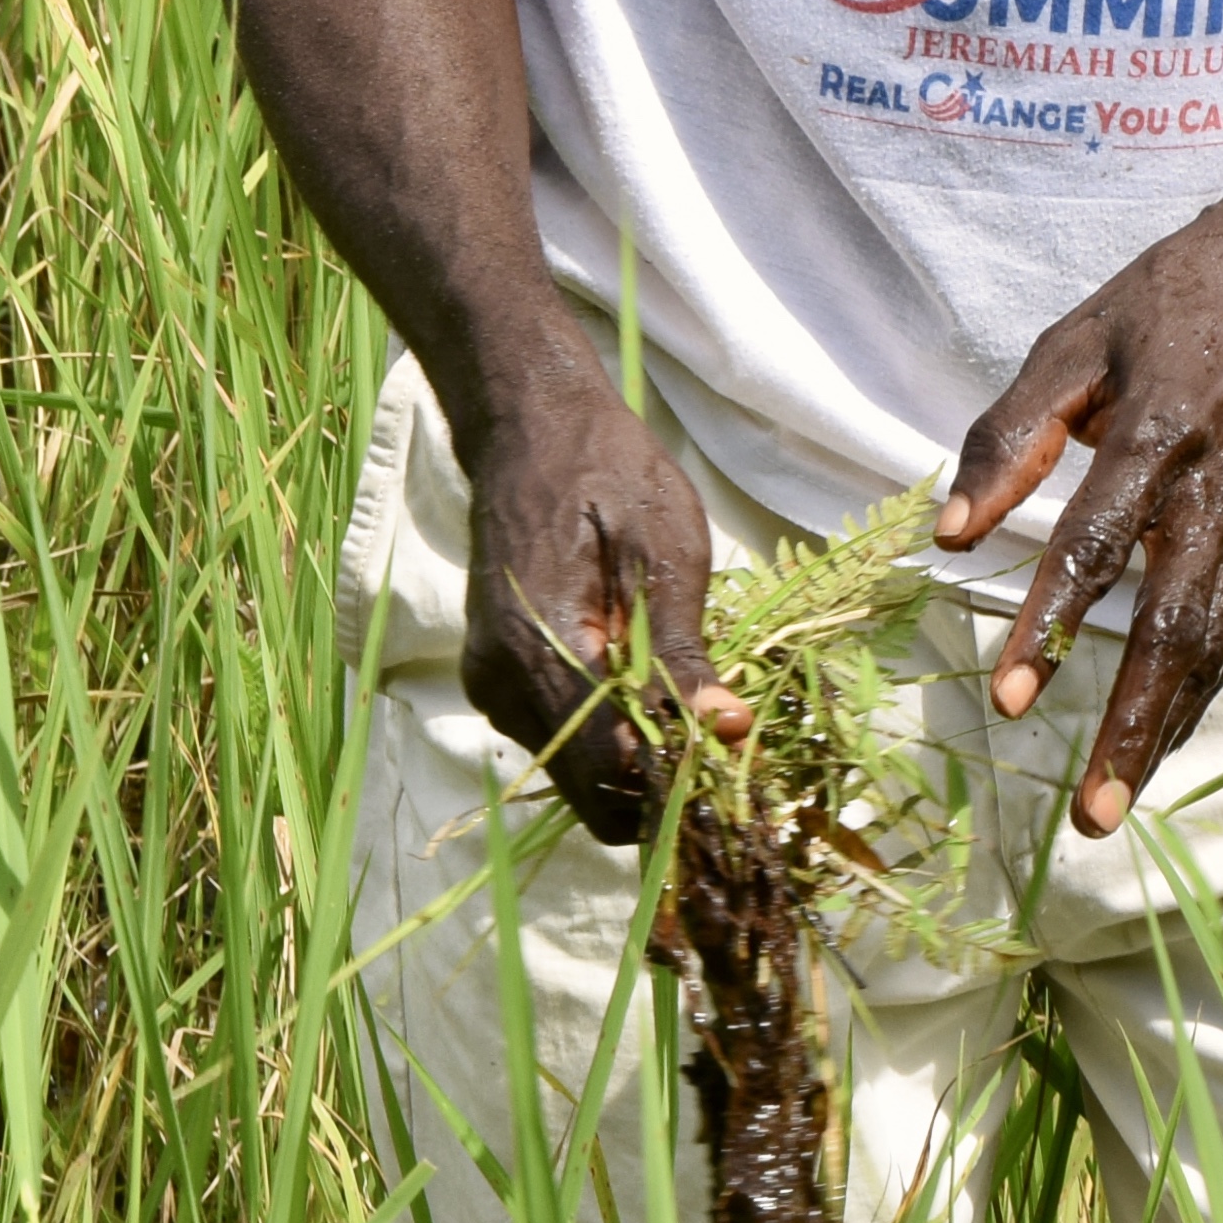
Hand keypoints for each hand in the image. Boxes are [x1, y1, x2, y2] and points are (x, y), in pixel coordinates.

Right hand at [455, 388, 748, 844]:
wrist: (530, 432)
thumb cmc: (608, 475)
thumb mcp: (665, 551)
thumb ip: (684, 653)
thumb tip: (728, 730)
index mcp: (542, 649)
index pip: (609, 772)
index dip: (677, 785)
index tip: (732, 763)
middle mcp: (502, 684)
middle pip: (589, 790)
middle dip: (659, 785)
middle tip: (719, 739)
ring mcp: (491, 686)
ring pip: (573, 773)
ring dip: (633, 761)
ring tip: (683, 702)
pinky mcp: (493, 680)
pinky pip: (556, 739)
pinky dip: (604, 735)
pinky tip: (640, 686)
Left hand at [927, 191, 1222, 836]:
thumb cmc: (1169, 303)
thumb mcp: (1076, 340)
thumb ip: (1012, 434)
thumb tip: (951, 531)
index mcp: (1157, 434)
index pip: (1097, 546)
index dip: (1051, 625)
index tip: (1011, 700)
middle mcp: (1217, 490)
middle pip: (1175, 627)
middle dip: (1132, 725)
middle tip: (1091, 811)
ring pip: (1215, 644)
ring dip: (1169, 730)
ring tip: (1118, 801)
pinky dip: (1201, 691)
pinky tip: (1165, 736)